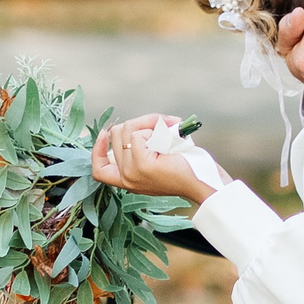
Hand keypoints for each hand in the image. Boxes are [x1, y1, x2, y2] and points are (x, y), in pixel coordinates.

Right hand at [92, 114, 223, 204]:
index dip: (97, 149)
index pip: (99, 169)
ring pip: (128, 129)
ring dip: (151, 123)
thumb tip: (131, 125)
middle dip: (142, 122)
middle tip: (165, 127)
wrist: (205, 181)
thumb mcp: (158, 157)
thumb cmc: (188, 167)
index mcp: (128, 180)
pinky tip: (170, 140)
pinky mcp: (142, 165)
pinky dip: (156, 128)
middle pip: (117, 134)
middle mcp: (126, 178)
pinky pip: (139, 133)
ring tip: (170, 134)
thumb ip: (140, 146)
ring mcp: (132, 172)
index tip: (104, 133)